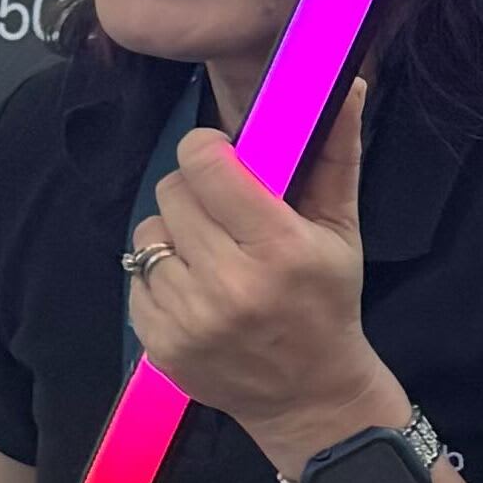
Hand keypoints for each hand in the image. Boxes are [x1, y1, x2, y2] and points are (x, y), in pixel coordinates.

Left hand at [131, 82, 392, 464]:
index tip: (223, 161)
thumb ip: (336, 156)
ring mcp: (190, 318)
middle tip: (224, 218)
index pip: (205, 164)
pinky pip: (136, 276)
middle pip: (172, 192)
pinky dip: (161, 277)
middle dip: (195, 195)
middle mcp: (230, 284)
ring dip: (176, 238)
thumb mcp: (342, 231)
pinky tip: (196, 292)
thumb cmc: (328, 304)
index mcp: (278, 249)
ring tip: (211, 259)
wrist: (311, 397)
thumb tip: (346, 84)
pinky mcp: (160, 344)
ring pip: (149, 234)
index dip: (208, 151)